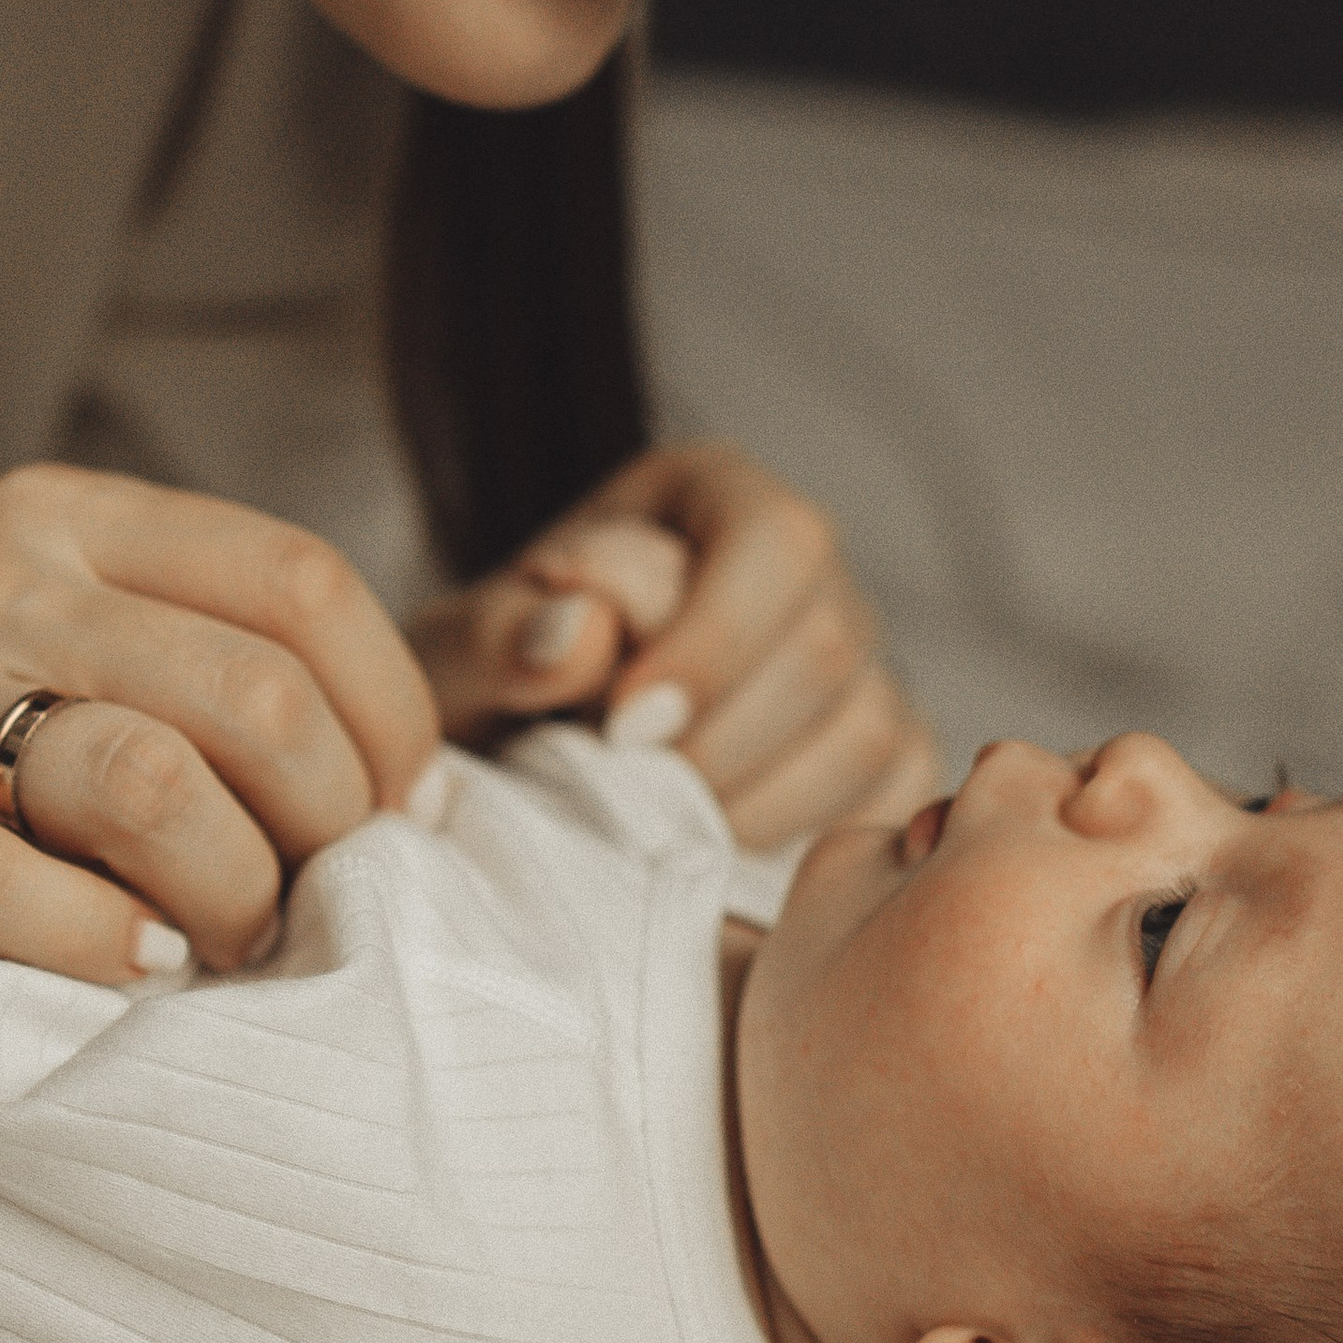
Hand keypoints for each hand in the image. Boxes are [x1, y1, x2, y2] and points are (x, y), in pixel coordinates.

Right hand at [0, 464, 441, 1019]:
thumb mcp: (45, 651)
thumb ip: (193, 666)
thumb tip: (404, 779)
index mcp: (58, 520)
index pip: (302, 583)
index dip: (390, 716)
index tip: (400, 817)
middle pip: (256, 695)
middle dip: (325, 830)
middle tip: (312, 911)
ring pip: (151, 783)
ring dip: (229, 897)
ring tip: (222, 949)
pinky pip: (2, 890)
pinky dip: (100, 949)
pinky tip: (131, 973)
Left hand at [409, 441, 940, 847]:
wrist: (515, 769)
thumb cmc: (491, 692)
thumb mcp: (454, 656)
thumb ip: (497, 632)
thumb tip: (582, 630)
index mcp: (711, 497)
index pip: (775, 539)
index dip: (711, 640)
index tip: (619, 725)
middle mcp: (804, 569)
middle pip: (827, 644)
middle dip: (719, 741)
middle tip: (625, 787)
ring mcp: (856, 661)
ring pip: (867, 727)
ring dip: (752, 800)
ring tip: (653, 821)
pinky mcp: (883, 749)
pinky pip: (888, 791)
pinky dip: (799, 834)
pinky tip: (712, 845)